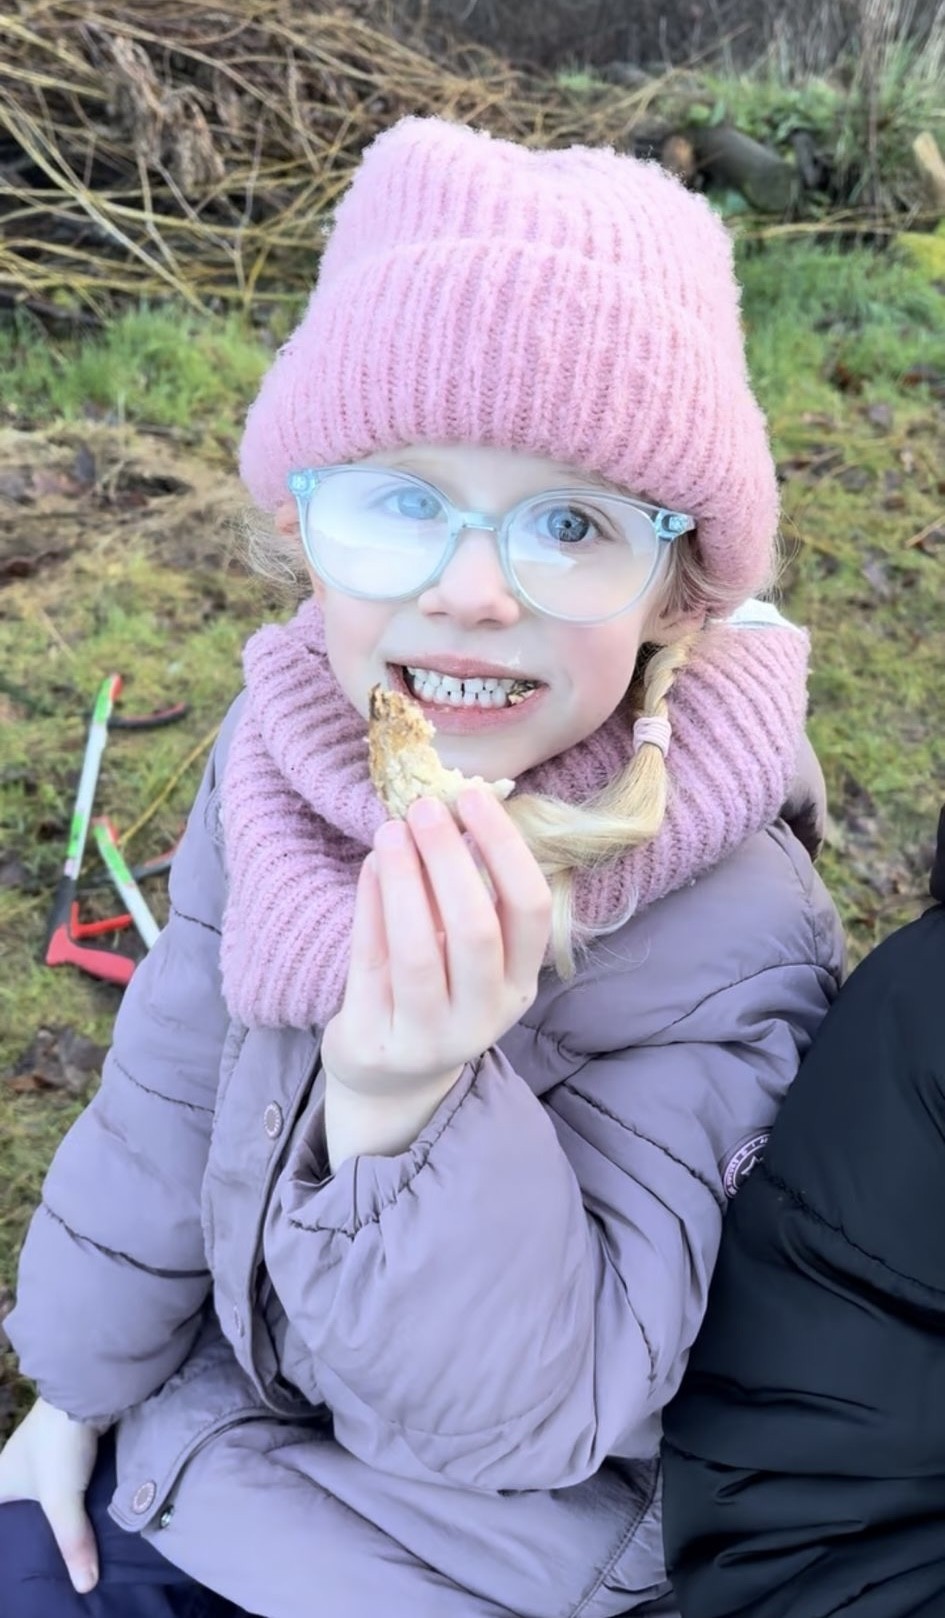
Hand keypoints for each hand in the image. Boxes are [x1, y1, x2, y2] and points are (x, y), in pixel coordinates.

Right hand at [0, 1396, 103, 1592]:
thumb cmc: (59, 1444)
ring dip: (56, 1514)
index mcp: (0, 1479)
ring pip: (45, 1492)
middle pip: (18, 1506)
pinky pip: (67, 1479)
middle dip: (29, 1530)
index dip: (6, 1535)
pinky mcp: (69, 1444)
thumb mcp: (62, 1499)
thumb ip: (73, 1542)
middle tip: (45, 1562)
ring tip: (68, 1545)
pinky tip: (88, 1514)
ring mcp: (43, 1452)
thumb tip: (86, 1586)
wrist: (90, 1388)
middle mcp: (16, 1465)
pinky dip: (75, 1496)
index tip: (15, 1555)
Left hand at [322, 789, 551, 1107]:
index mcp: (518, 983)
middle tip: (424, 807)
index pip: (531, 910)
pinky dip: (370, 906)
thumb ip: (464, 892)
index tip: (475, 797)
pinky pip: (372, 962)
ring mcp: (430, 1037)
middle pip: (477, 930)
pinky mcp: (377, 1041)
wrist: (390, 1076)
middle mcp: (484, 1016)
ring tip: (390, 830)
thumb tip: (446, 809)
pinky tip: (370, 866)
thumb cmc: (435, 991)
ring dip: (405, 879)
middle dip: (450, 859)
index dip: (506, 848)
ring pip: (419, 951)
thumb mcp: (466, 953)